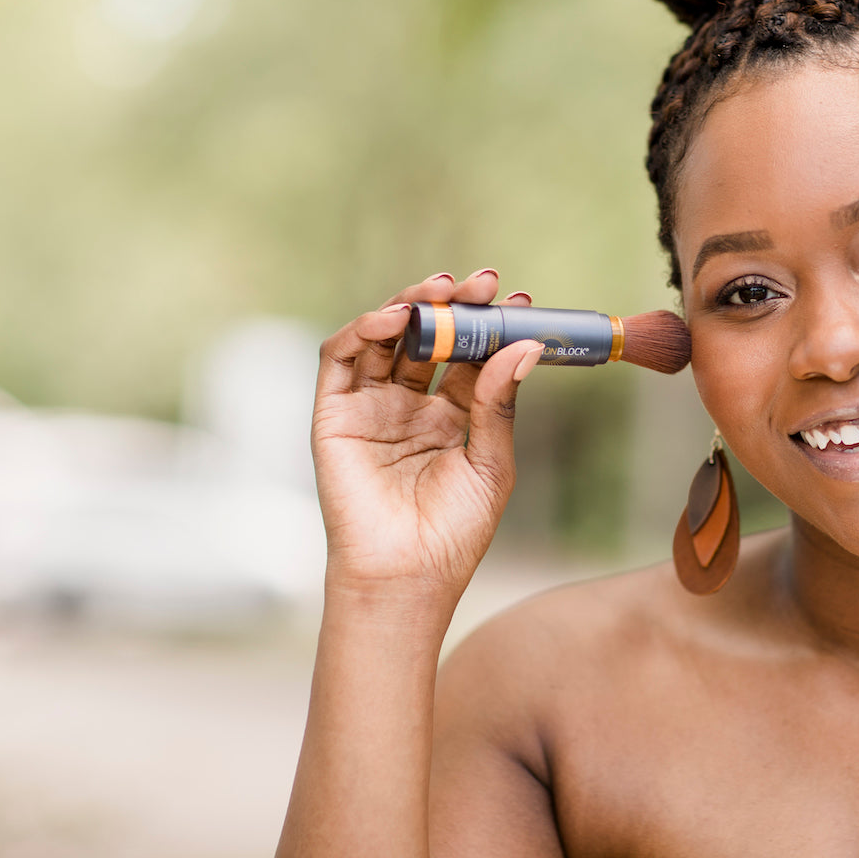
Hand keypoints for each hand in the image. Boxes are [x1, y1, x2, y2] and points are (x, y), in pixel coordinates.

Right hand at [310, 270, 540, 601]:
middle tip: (484, 282)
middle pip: (430, 339)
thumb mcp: (491, 463)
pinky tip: (398, 317)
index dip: (492, 326)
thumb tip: (524, 346)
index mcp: (450, 417)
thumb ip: (499, 403)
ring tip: (444, 290)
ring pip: (387, 339)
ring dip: (413, 306)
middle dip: (456, 306)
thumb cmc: (453, 532)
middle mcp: (409, 405)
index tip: (522, 301)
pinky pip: (342, 359)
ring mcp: (370, 407)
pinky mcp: (334, 415)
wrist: (407, 576)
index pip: (471, 357)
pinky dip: (365, 330)